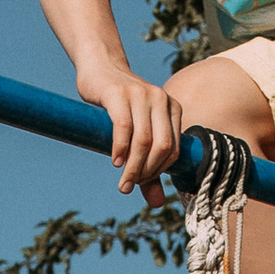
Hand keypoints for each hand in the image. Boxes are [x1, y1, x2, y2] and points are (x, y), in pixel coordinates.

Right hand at [78, 58, 183, 200]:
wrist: (100, 68)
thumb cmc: (119, 105)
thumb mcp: (138, 133)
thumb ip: (150, 168)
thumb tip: (157, 205)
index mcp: (172, 108)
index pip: (174, 150)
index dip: (159, 172)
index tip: (141, 183)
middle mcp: (161, 99)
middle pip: (162, 147)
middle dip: (147, 173)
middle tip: (130, 186)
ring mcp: (141, 94)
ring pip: (144, 140)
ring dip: (133, 166)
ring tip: (123, 182)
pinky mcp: (119, 93)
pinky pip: (125, 126)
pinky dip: (121, 148)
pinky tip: (116, 162)